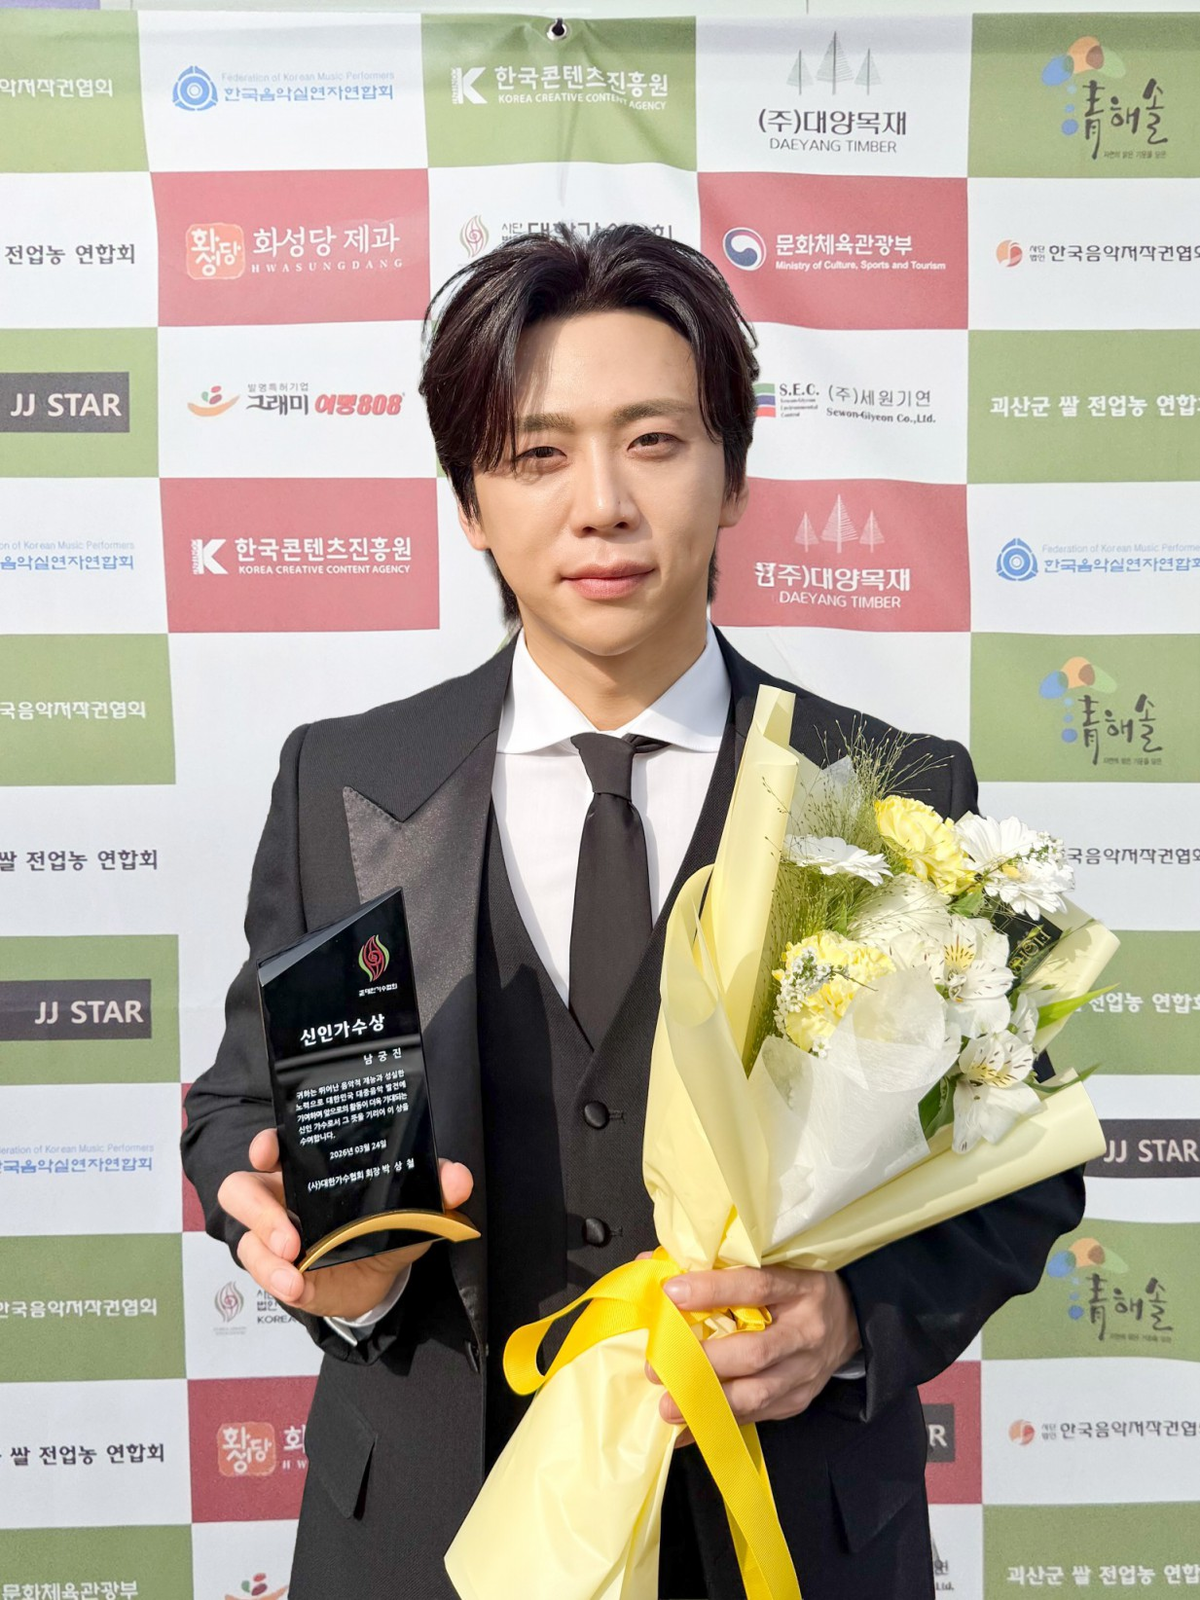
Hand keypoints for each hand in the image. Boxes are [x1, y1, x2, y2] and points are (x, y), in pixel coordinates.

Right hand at [217, 1128, 473, 1321]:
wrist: (384, 1274)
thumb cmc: (387, 1221)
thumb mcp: (415, 1201)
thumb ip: (436, 1184)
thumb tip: (457, 1180)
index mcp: (306, 1167)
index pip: (272, 1146)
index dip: (265, 1144)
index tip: (270, 1149)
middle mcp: (281, 1198)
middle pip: (240, 1191)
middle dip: (257, 1210)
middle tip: (289, 1235)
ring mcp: (274, 1238)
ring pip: (245, 1239)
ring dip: (265, 1256)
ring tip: (294, 1264)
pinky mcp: (280, 1273)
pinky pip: (265, 1275)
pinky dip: (279, 1280)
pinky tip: (299, 1286)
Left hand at [645, 1264, 860, 1445]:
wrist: (850, 1319)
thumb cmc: (797, 1286)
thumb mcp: (774, 1263)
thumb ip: (718, 1264)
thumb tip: (653, 1264)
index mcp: (799, 1287)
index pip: (756, 1286)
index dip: (713, 1289)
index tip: (671, 1292)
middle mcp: (805, 1332)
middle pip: (755, 1351)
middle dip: (703, 1362)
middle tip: (659, 1365)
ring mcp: (804, 1372)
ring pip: (757, 1393)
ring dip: (709, 1402)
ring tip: (668, 1406)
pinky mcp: (798, 1400)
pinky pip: (755, 1416)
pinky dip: (718, 1424)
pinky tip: (687, 1428)